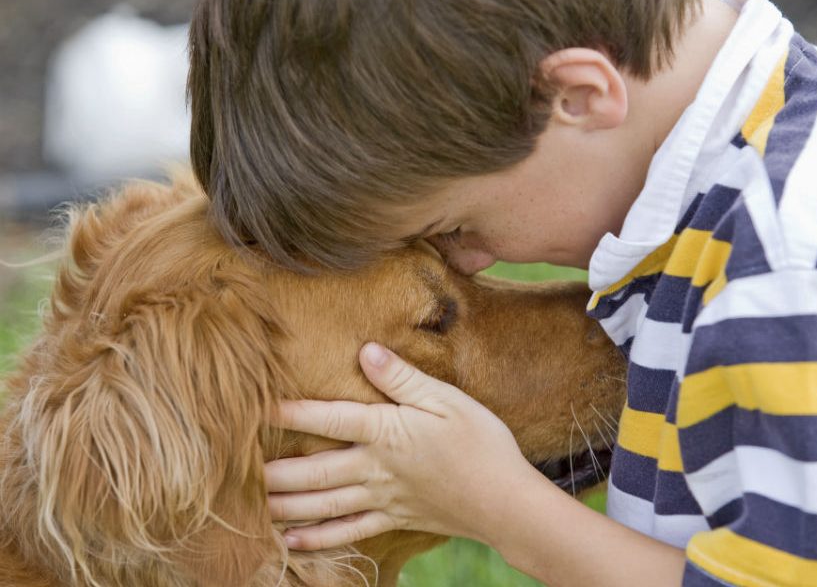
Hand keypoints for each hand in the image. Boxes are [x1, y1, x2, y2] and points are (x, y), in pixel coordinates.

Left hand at [264, 343, 537, 550]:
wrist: (506, 501)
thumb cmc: (481, 443)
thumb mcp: (446, 400)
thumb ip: (403, 378)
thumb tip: (365, 350)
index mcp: (386, 431)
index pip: (328, 417)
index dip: (290, 410)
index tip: (255, 404)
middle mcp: (375, 467)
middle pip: (313, 470)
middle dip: (273, 470)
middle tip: (236, 469)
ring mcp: (382, 498)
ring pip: (323, 504)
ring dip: (285, 505)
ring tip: (252, 505)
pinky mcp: (394, 519)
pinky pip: (348, 532)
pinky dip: (317, 539)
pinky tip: (291, 542)